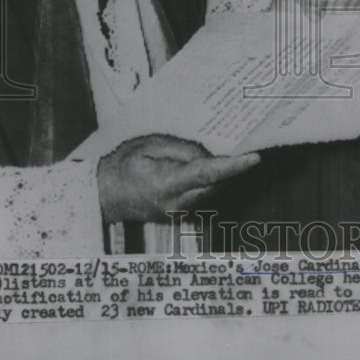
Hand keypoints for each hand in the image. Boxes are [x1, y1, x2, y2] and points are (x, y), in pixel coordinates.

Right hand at [97, 134, 259, 224]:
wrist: (105, 195)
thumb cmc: (123, 166)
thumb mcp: (148, 146)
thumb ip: (180, 149)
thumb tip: (207, 153)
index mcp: (166, 184)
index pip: (206, 175)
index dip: (232, 167)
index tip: (253, 158)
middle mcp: (176, 204)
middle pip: (216, 185)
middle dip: (234, 168)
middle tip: (251, 145)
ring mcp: (179, 213)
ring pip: (213, 191)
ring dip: (223, 174)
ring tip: (234, 151)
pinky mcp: (181, 214)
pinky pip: (204, 195)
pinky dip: (212, 181)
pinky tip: (214, 166)